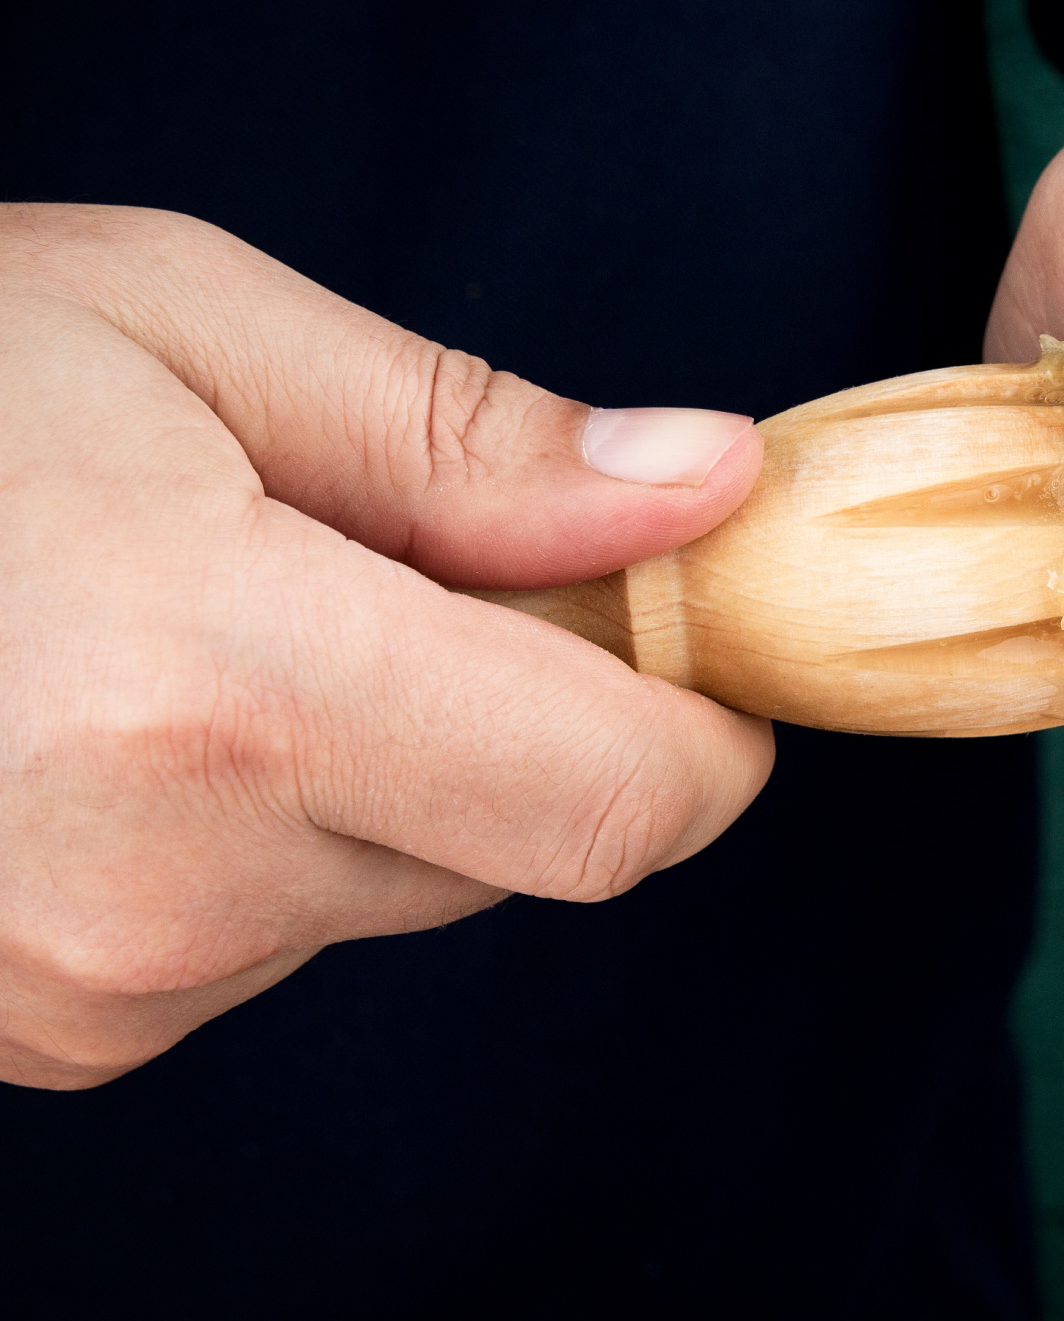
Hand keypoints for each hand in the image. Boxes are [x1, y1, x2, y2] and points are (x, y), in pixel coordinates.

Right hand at [0, 205, 772, 1087]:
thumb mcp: (192, 330)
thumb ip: (476, 446)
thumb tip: (702, 492)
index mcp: (226, 691)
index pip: (619, 806)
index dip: (699, 733)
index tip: (687, 648)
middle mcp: (165, 885)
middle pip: (529, 844)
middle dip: (524, 715)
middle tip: (388, 572)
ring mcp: (94, 987)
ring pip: (399, 886)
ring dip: (383, 767)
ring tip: (208, 627)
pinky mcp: (55, 1029)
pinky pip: (271, 932)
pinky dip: (269, 832)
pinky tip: (136, 721)